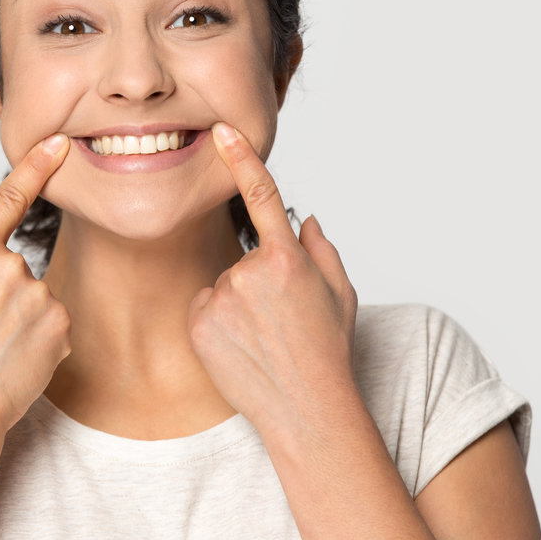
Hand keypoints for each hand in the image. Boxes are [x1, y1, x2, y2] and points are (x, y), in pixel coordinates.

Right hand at [0, 133, 72, 441]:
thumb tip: (10, 263)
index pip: (9, 198)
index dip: (36, 167)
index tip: (59, 143)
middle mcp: (7, 267)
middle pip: (21, 270)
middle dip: (9, 299)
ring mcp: (37, 294)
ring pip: (39, 300)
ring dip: (26, 322)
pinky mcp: (60, 323)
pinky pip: (55, 324)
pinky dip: (42, 341)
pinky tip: (19, 360)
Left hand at [187, 122, 358, 446]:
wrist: (306, 409)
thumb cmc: (329, 352)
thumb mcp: (340, 294)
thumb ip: (321, 249)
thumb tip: (301, 219)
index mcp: (288, 258)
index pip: (260, 195)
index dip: (241, 158)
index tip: (222, 131)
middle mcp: (250, 272)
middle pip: (245, 259)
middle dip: (259, 282)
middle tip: (282, 320)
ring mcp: (222, 298)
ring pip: (224, 286)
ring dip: (239, 305)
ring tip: (263, 340)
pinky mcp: (199, 323)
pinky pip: (205, 308)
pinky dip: (218, 323)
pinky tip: (241, 348)